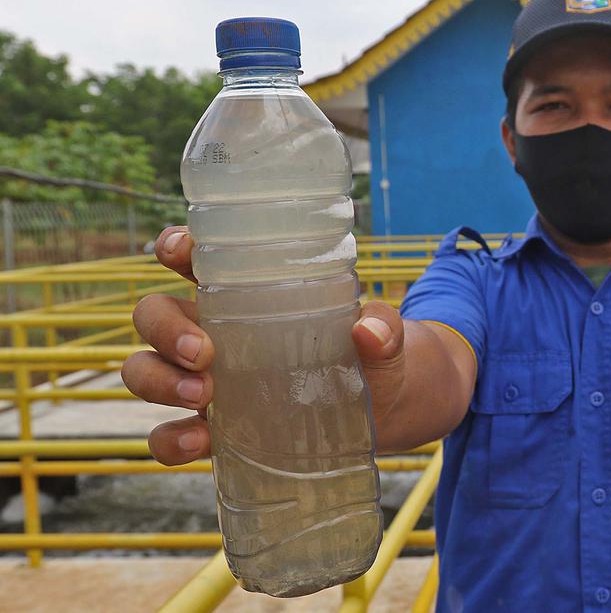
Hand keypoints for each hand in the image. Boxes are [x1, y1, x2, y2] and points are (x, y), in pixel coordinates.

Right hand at [121, 226, 411, 464]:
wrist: (387, 413)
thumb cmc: (375, 358)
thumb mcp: (386, 339)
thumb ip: (384, 328)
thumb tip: (368, 330)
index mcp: (247, 294)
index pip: (194, 259)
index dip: (174, 247)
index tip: (181, 252)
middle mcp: (214, 332)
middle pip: (154, 314)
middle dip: (165, 330)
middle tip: (206, 354)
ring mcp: (206, 381)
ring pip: (145, 370)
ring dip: (159, 380)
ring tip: (203, 397)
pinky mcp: (213, 428)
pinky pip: (167, 434)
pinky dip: (170, 439)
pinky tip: (200, 440)